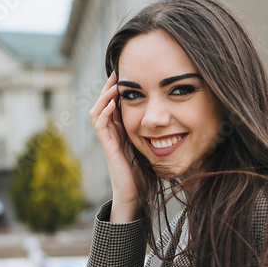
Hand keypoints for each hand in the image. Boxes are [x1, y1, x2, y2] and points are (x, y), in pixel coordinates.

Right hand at [88, 70, 140, 220]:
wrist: (134, 194)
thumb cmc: (142, 174)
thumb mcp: (149, 147)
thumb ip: (152, 134)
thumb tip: (170, 120)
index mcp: (121, 131)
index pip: (114, 105)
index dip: (117, 90)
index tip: (126, 75)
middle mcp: (112, 133)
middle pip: (103, 104)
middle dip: (108, 88)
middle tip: (116, 72)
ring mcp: (107, 140)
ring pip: (97, 112)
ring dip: (104, 96)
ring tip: (114, 84)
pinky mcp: (107, 147)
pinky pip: (100, 125)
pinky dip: (104, 112)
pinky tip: (112, 103)